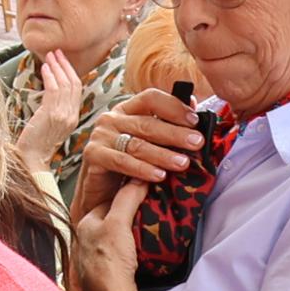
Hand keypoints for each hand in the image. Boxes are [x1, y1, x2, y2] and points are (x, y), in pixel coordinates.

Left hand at [17, 52, 81, 173]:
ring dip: (56, 68)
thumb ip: (53, 111)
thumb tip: (49, 93)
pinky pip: (54, 90)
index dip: (70, 73)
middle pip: (73, 84)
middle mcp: (71, 115)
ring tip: (49, 56)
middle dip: (64, 66)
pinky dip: (50, 77)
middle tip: (57, 52)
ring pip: (64, 85)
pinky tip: (44, 68)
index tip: (62, 61)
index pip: (76, 90)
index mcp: (73, 118)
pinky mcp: (52, 114)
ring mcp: (63, 115)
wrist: (30, 160)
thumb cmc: (33, 144)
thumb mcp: (48, 126)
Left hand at [73, 180, 149, 290]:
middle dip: (126, 216)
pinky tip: (138, 254)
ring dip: (127, 235)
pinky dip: (126, 251)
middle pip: (109, 220)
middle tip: (146, 213)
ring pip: (112, 238)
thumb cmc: (110, 261)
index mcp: (83, 225)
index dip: (124, 197)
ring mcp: (91, 258)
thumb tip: (138, 178)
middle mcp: (83, 241)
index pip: (106, 202)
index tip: (142, 195)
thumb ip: (127, 199)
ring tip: (144, 233)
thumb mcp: (118, 224)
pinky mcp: (101, 274)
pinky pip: (115, 255)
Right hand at [74, 89, 200, 206]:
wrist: (101, 192)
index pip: (151, 98)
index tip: (195, 121)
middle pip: (147, 123)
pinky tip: (159, 176)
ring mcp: (100, 136)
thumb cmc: (129, 165)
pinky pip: (121, 161)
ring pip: (137, 144)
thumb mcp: (148, 142)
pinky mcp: (92, 154)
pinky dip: (142, 169)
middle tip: (197, 143)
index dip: (174, 107)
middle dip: (175, 134)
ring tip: (183, 163)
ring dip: (162, 154)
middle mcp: (111, 118)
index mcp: (127, 110)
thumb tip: (192, 101)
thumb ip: (166, 123)